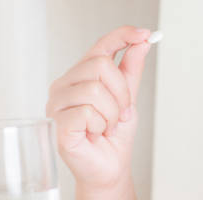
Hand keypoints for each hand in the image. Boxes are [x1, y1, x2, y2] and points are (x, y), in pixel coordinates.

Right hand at [45, 25, 152, 191]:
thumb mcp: (128, 97)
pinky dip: (101, 125)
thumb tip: (142, 41)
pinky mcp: (58, 124)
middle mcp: (65, 85)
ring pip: (95, 89)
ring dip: (113, 112)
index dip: (123, 35)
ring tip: (109, 125)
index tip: (145, 34)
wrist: (110, 167)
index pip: (101, 45)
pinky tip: (96, 133)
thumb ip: (131, 69)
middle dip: (121, 91)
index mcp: (81, 74)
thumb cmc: (114, 134)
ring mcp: (57, 104)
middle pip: (100, 64)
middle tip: (123, 111)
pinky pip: (87, 112)